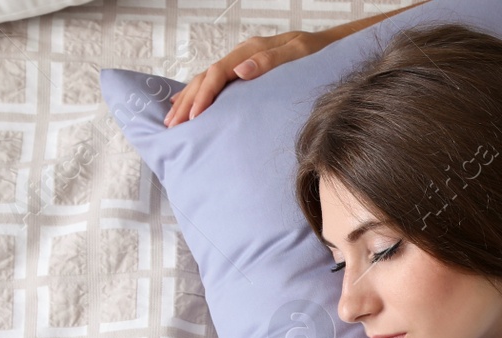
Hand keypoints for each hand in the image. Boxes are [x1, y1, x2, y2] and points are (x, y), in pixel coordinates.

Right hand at [164, 30, 331, 125]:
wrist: (329, 48)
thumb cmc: (319, 54)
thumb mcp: (299, 54)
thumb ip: (270, 61)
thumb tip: (240, 70)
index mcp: (251, 51)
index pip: (218, 72)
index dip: (204, 94)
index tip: (194, 116)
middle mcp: (243, 55)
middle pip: (206, 76)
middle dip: (187, 101)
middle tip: (172, 125)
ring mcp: (242, 63)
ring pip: (207, 80)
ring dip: (188, 99)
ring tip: (172, 119)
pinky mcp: (245, 72)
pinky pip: (216, 83)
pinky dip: (199, 94)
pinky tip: (188, 103)